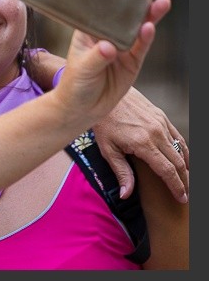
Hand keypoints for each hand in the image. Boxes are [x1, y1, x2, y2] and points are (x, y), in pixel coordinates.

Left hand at [53, 0, 169, 130]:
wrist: (81, 109)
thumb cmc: (74, 84)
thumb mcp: (81, 69)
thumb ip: (96, 57)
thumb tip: (109, 48)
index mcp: (89, 29)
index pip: (103, 6)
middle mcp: (107, 35)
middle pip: (126, 12)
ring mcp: (122, 48)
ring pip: (138, 27)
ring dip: (150, 14)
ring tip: (160, 3)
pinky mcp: (132, 62)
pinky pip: (141, 47)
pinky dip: (146, 38)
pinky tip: (150, 27)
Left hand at [93, 87, 187, 202]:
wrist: (105, 94)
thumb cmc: (104, 122)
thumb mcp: (107, 149)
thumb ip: (121, 172)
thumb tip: (125, 194)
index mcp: (143, 144)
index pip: (167, 170)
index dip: (176, 186)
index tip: (182, 197)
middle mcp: (156, 133)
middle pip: (178, 162)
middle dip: (185, 179)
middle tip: (186, 193)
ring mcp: (161, 123)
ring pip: (181, 149)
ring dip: (186, 165)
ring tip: (186, 178)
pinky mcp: (161, 116)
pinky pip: (177, 136)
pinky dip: (183, 149)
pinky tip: (182, 158)